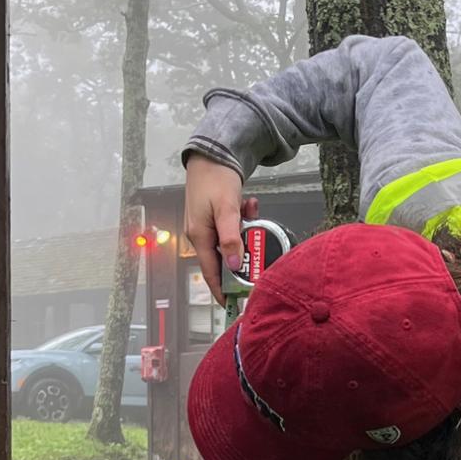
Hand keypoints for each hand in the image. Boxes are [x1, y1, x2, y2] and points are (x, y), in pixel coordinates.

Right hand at [184, 155, 259, 306]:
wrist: (212, 153)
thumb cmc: (215, 178)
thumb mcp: (226, 210)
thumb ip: (231, 238)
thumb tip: (234, 265)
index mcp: (199, 236)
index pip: (211, 273)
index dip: (222, 290)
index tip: (234, 305)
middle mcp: (202, 234)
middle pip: (226, 258)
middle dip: (245, 253)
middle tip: (261, 248)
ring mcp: (209, 225)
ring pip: (234, 240)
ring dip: (247, 231)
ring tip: (251, 211)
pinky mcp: (218, 217)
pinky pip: (235, 227)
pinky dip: (245, 219)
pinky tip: (249, 204)